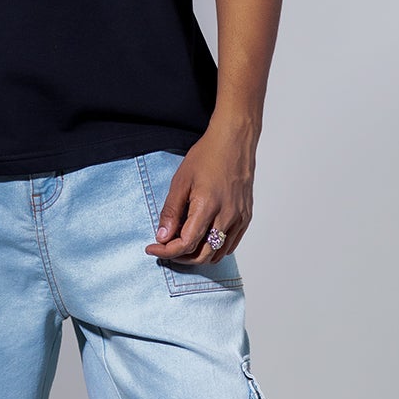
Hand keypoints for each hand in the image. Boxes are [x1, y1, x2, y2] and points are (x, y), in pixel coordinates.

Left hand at [145, 122, 254, 264]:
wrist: (234, 141)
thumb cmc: (207, 156)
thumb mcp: (180, 181)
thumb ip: (171, 211)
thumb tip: (163, 236)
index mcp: (208, 206)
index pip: (186, 243)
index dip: (166, 251)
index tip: (152, 248)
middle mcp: (227, 216)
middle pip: (203, 255)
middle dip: (181, 258)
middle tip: (166, 248)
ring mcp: (239, 218)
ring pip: (218, 254)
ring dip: (198, 255)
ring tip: (182, 244)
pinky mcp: (246, 217)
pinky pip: (231, 245)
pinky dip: (214, 249)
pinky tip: (202, 239)